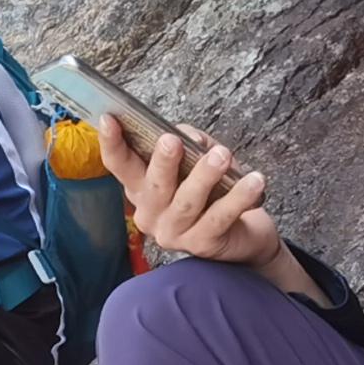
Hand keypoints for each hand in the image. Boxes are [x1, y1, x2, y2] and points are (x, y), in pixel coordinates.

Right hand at [95, 121, 311, 297]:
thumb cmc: (215, 193)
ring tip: (222, 154)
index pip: (120, 167)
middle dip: (162, 163)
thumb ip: (192, 145)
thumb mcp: (199, 162)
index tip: (109, 119)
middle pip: (152, 187)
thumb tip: (189, 137)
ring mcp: (174, 233)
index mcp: (141, 190)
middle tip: (171, 141)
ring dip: (204, 176)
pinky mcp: (201, 245)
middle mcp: (151, 214)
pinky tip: (254, 180)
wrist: (243, 237)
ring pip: (186, 202)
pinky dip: (238, 197)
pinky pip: (220, 217)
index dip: (111, 144)